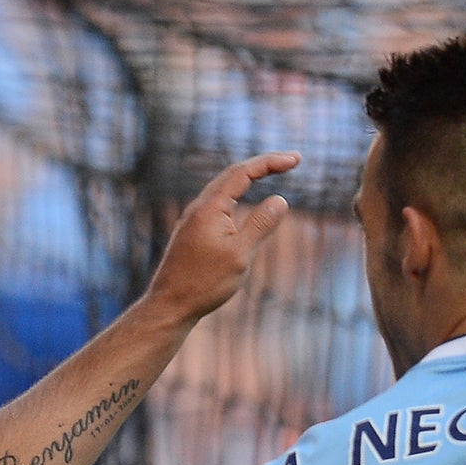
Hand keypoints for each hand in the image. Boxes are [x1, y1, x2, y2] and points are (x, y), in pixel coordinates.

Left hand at [140, 151, 299, 324]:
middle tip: (291, 161)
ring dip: (248, 177)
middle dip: (263, 164)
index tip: (296, 159)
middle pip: (233, 174)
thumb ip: (261, 225)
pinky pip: (217, 203)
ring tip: (272, 171)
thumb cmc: (204, 283)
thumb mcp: (240, 255)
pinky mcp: (192, 232)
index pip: (244, 172)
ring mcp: (193, 219)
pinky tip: (242, 201)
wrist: (169, 306)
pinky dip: (236, 194)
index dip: (271, 162)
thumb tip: (281, 200)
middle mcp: (199, 207)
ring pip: (224, 187)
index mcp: (211, 208)